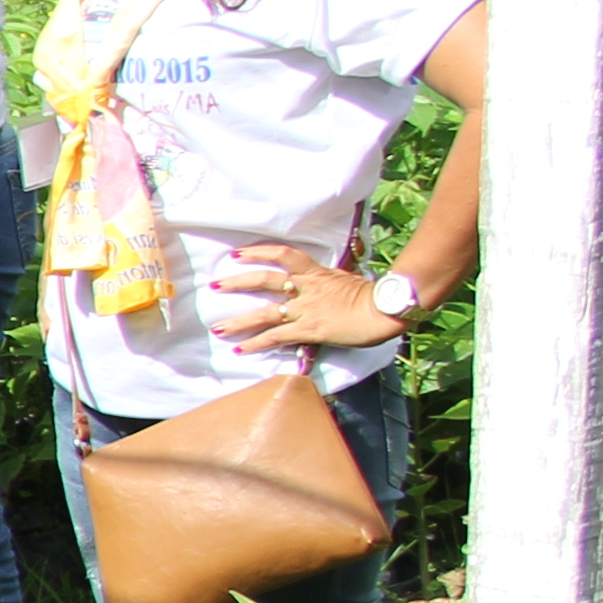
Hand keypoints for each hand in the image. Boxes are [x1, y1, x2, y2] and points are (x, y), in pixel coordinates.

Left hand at [207, 249, 399, 349]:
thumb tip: (324, 286)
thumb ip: (330, 282)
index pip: (284, 255)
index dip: (259, 253)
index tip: (239, 255)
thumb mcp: (348, 281)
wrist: (386, 309)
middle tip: (216, 285)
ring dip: (239, 321)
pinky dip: (256, 344)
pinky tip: (240, 350)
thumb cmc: (375, 297)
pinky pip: (277, 337)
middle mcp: (307, 288)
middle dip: (238, 282)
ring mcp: (306, 309)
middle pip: (266, 280)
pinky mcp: (309, 329)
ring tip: (218, 328)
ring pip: (265, 313)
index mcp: (318, 273)